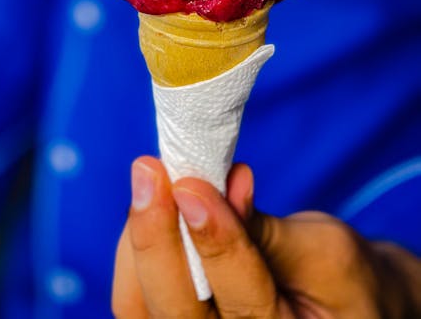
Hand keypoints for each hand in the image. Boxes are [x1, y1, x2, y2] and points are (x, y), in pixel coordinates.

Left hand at [113, 156, 420, 318]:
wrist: (341, 307)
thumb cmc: (342, 280)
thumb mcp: (326, 251)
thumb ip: (268, 230)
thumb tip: (220, 186)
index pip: (244, 302)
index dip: (215, 241)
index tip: (194, 185)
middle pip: (175, 313)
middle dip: (156, 238)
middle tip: (149, 172)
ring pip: (141, 307)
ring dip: (138, 239)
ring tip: (152, 181)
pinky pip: (137, 298)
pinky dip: (135, 248)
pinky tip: (154, 206)